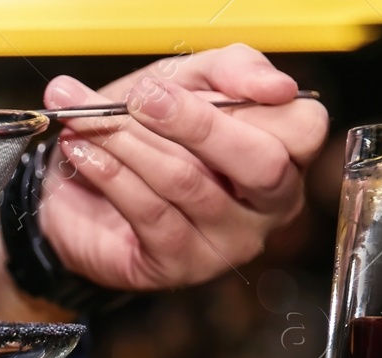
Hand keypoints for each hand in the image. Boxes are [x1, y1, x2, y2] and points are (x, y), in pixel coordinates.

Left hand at [36, 44, 328, 292]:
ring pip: (190, 183)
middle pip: (259, 163)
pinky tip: (84, 153)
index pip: (302, 128)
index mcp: (286, 154)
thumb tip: (275, 84)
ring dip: (133, 145)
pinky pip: (151, 214)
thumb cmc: (146, 134)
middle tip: (142, 99)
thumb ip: (229, 69)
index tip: (198, 82)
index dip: (254, 100)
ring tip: (90, 121)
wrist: (79, 191)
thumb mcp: (186, 83)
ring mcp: (229, 241)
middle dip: (195, 123)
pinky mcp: (181, 265)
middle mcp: (270, 204)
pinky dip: (111, 176)